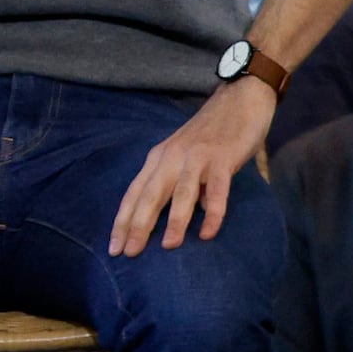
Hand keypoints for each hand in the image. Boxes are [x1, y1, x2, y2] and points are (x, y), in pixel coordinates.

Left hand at [109, 80, 273, 254]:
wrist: (239, 99)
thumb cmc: (210, 133)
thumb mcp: (184, 156)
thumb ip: (176, 184)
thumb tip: (176, 218)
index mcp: (159, 157)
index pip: (135, 192)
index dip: (122, 220)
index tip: (113, 247)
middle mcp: (172, 157)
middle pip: (150, 195)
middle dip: (137, 225)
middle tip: (128, 252)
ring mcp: (197, 157)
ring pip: (181, 193)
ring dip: (174, 221)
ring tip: (167, 247)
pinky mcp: (222, 158)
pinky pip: (217, 190)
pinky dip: (212, 212)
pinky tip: (208, 233)